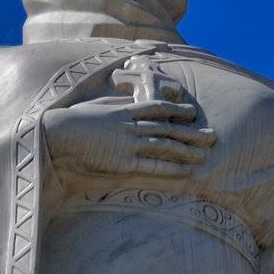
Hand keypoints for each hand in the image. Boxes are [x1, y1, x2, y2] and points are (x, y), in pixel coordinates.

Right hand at [42, 93, 215, 179]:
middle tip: (212, 136)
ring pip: (165, 146)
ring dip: (187, 151)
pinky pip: (153, 166)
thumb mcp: (99, 105)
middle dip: (192, 132)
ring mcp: (130, 143)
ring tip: (205, 155)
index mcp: (126, 109)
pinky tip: (186, 171)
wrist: (61, 133)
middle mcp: (132, 125)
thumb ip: (118, 104)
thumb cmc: (75, 120)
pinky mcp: (124, 162)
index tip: (192, 113)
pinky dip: (171, 168)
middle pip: (168, 127)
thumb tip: (130, 101)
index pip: (158, 107)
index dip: (177, 109)